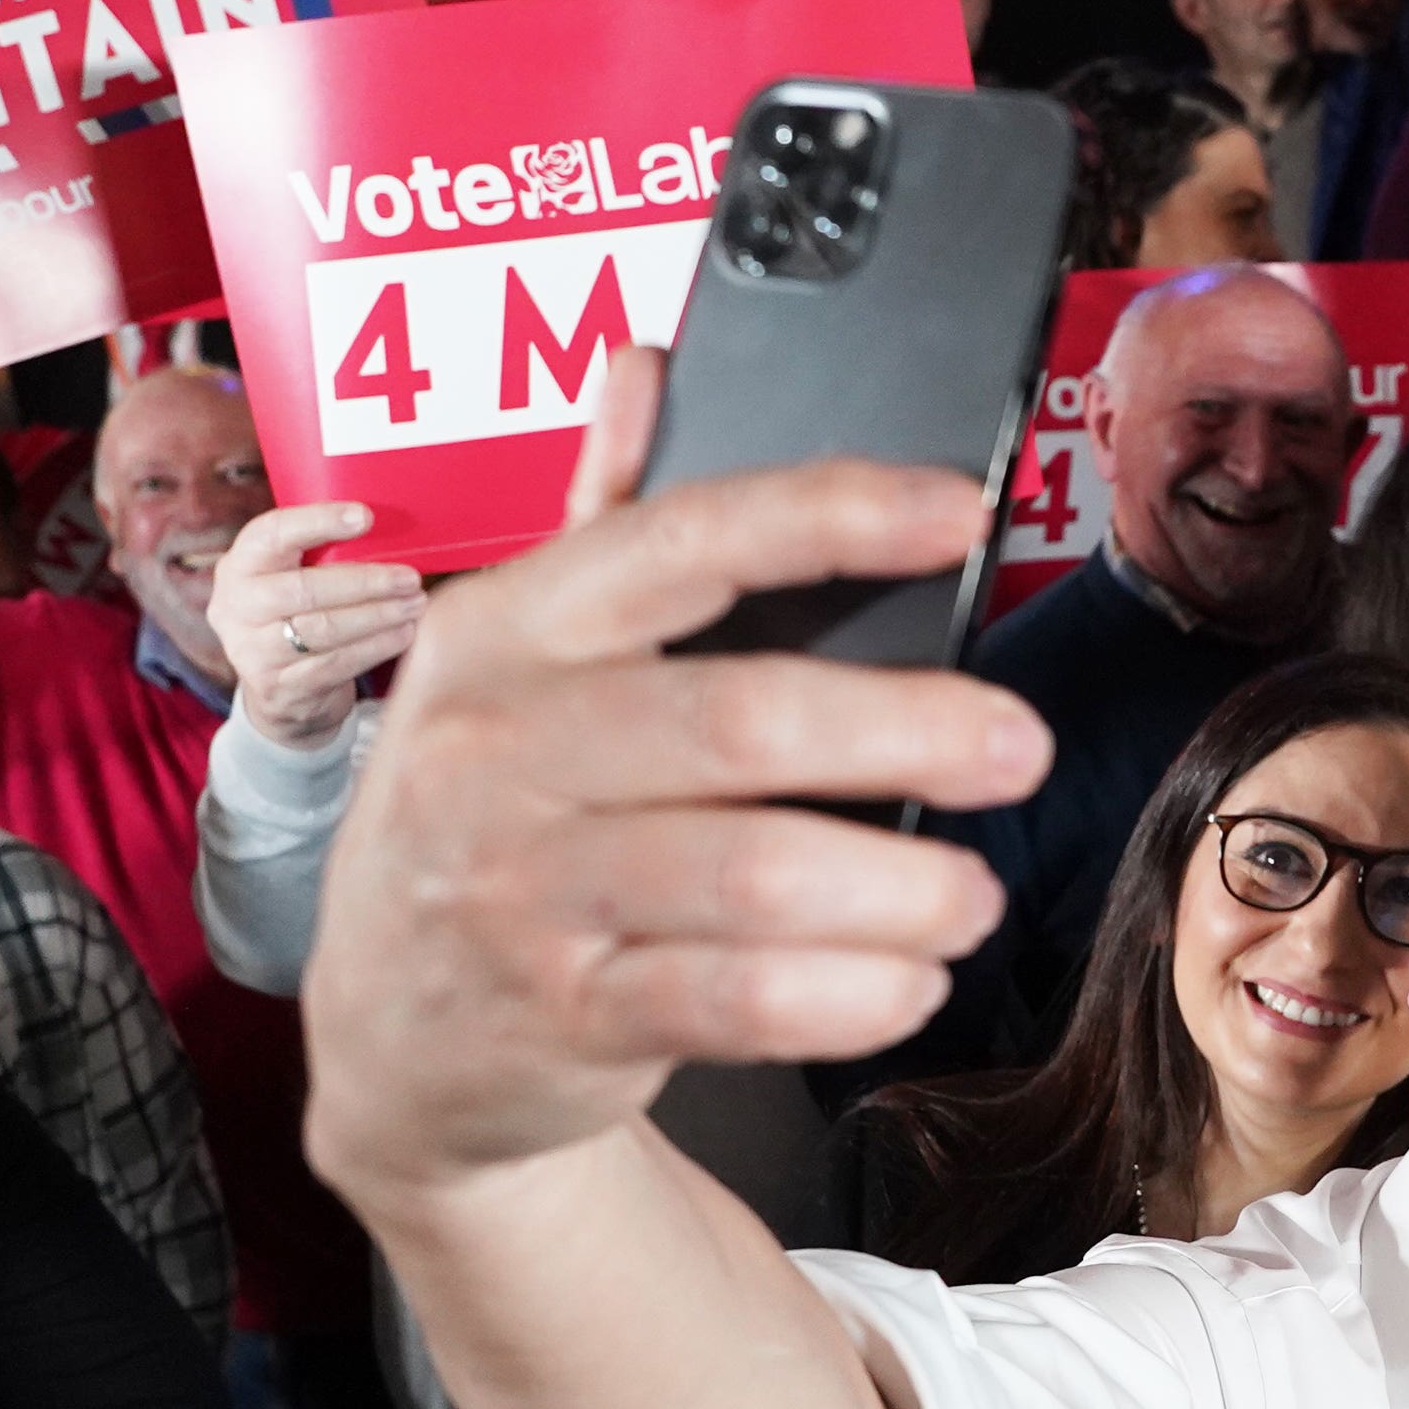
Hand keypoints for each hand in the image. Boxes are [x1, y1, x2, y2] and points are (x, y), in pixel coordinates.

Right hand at [213, 504, 424, 750]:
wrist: (275, 687)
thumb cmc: (296, 611)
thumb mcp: (290, 575)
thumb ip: (320, 551)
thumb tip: (387, 526)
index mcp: (240, 565)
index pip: (272, 534)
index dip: (317, 521)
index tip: (365, 516)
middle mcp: (235, 606)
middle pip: (305, 589)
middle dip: (366, 582)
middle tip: (410, 578)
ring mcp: (252, 651)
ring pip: (323, 630)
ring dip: (378, 616)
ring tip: (415, 604)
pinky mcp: (277, 687)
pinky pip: (335, 664)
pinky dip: (376, 647)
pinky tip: (404, 633)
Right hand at [297, 354, 1051, 1205]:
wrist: (390, 1042)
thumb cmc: (487, 822)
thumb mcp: (509, 663)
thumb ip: (596, 520)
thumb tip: (645, 365)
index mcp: (505, 630)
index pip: (682, 540)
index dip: (831, 515)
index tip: (958, 511)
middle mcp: (499, 747)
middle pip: (743, 719)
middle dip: (910, 730)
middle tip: (1018, 748)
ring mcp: (520, 889)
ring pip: (753, 876)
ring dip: (897, 888)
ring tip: (971, 894)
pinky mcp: (560, 1015)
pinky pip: (736, 1000)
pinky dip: (849, 994)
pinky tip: (907, 981)